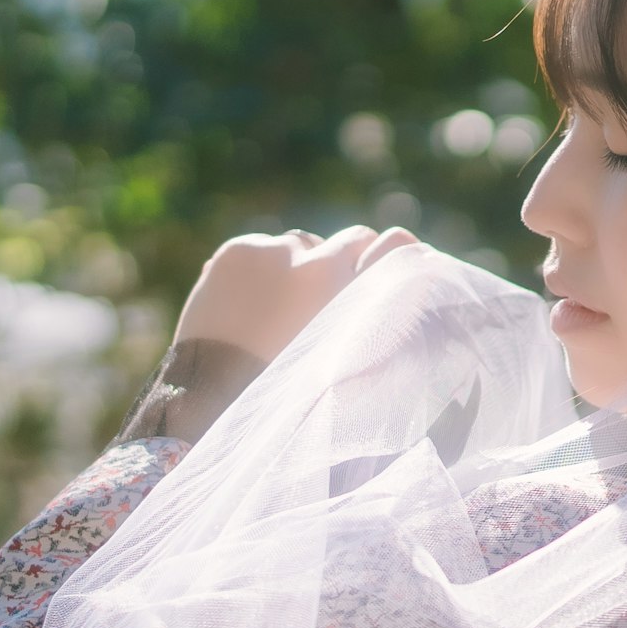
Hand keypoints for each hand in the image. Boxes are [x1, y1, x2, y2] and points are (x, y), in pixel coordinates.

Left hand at [172, 225, 421, 365]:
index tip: (371, 274)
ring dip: (294, 266)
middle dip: (333, 265)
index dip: (377, 257)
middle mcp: (305, 253)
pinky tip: (252, 301)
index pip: (376, 239)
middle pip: (335, 241)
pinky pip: (260, 249)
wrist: (216, 388)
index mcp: (336, 278)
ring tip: (280, 306)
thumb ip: (376, 317)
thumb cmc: (291, 384)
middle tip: (320, 302)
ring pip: (295, 245)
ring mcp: (265, 248)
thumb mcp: (347, 354)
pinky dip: (260, 268)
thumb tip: (410, 284)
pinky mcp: (235, 250)